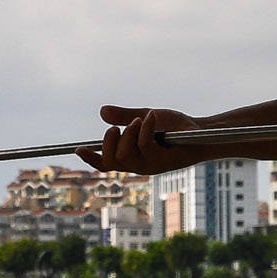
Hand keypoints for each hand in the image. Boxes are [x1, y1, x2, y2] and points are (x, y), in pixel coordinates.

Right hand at [81, 105, 197, 175]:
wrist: (199, 130)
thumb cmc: (173, 127)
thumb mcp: (144, 117)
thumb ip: (124, 116)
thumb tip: (102, 112)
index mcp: (132, 157)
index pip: (106, 163)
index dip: (90, 159)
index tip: (77, 149)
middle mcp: (138, 165)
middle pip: (112, 161)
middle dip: (108, 142)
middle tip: (116, 127)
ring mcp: (150, 165)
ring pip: (125, 155)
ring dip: (128, 133)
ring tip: (138, 120)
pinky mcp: (162, 161)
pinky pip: (144, 145)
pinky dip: (144, 128)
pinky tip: (152, 117)